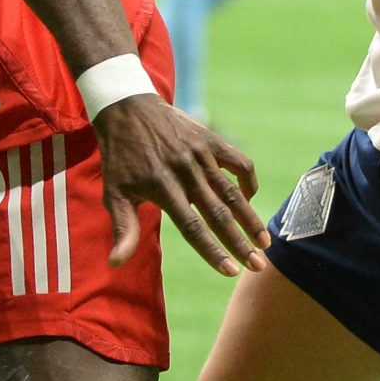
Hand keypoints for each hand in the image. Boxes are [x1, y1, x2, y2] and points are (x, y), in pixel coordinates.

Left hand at [91, 96, 268, 276]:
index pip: (192, 227)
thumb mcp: (115, 193)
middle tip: (258, 265)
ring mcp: (201, 154)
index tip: (231, 271)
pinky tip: (250, 199)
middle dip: (241, 243)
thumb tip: (116, 264)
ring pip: (233, 192)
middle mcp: (185, 172)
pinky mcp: (211, 140)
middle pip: (218, 214)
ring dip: (251, 219)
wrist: (127, 109)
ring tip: (264, 242)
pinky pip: (240, 163)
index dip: (213, 251)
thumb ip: (123, 229)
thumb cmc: (121, 159)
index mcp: (162, 187)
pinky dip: (249, 182)